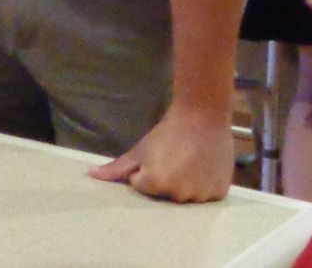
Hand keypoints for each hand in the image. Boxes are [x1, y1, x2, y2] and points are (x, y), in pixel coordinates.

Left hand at [88, 108, 233, 202]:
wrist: (203, 115)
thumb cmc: (168, 131)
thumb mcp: (140, 149)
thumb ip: (116, 168)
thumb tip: (91, 175)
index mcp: (155, 183)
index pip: (142, 187)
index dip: (147, 171)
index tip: (158, 156)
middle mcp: (178, 194)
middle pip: (165, 195)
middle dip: (166, 180)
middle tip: (175, 158)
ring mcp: (201, 195)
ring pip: (187, 197)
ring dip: (186, 184)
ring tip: (190, 161)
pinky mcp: (219, 193)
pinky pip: (207, 197)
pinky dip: (205, 185)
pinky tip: (203, 167)